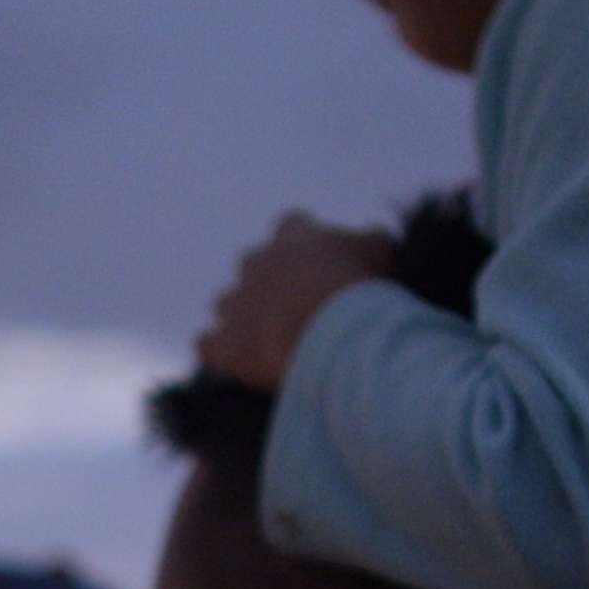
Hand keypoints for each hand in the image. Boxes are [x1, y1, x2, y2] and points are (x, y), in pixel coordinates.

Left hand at [195, 212, 394, 390]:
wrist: (335, 338)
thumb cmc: (362, 289)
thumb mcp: (381, 251)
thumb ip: (371, 238)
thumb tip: (369, 236)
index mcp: (294, 236)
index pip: (291, 225)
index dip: (302, 242)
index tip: (317, 261)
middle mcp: (256, 264)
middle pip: (252, 264)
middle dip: (268, 281)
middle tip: (293, 305)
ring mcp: (236, 304)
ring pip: (225, 303)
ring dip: (241, 317)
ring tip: (266, 339)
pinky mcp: (224, 345)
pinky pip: (207, 345)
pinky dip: (218, 352)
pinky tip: (235, 363)